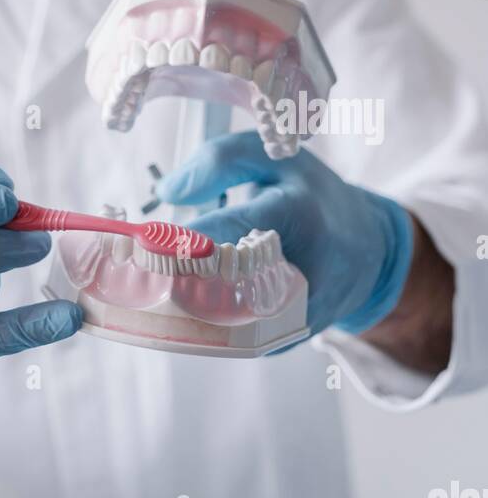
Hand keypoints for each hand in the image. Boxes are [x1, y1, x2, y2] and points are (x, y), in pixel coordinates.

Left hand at [156, 129, 413, 337]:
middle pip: (221, 286)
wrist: (368, 250)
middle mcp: (301, 270)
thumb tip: (168, 192)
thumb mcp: (274, 158)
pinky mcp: (289, 339)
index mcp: (296, 214)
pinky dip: (200, 327)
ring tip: (142, 294)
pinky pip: (234, 339)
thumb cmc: (311, 194)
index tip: (136, 240)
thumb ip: (219, 161)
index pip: (227, 229)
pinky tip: (172, 311)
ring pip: (224, 324)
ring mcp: (298, 313)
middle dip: (170, 282)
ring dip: (178, 311)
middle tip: (128, 274)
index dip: (176, 239)